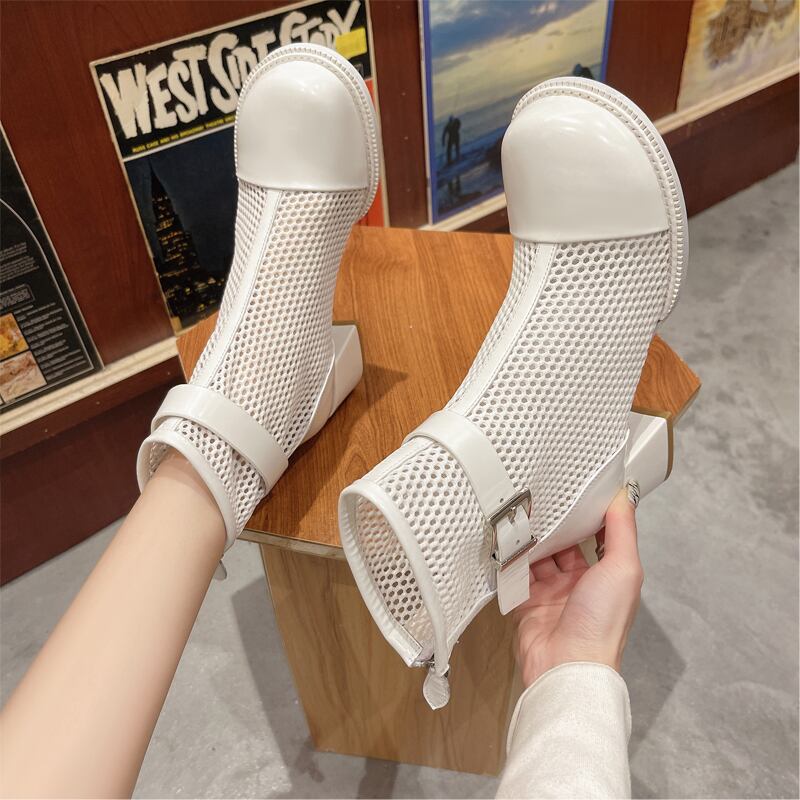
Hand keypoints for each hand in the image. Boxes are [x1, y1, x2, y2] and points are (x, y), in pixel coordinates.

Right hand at [513, 487, 642, 686]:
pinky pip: (517, 574)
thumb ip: (622, 531)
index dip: (590, 516)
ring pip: (539, 557)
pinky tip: (508, 540)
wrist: (566, 664)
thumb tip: (623, 496)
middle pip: (565, 546)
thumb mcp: (623, 568)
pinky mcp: (527, 602)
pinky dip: (512, 559)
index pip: (598, 538)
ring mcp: (552, 593)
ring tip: (522, 513)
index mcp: (607, 577)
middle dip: (555, 526)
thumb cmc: (602, 621)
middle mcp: (580, 584)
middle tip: (543, 496)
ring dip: (532, 540)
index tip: (579, 489)